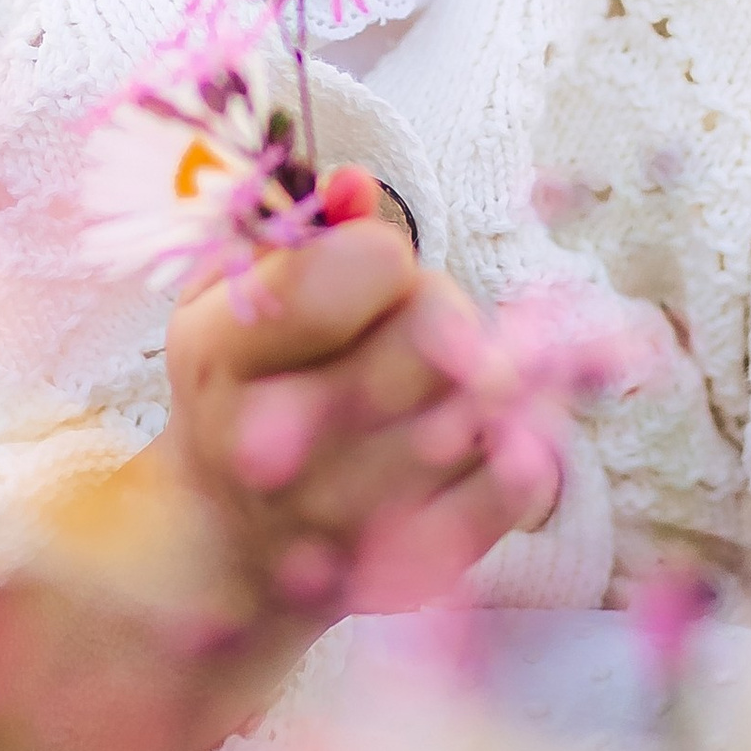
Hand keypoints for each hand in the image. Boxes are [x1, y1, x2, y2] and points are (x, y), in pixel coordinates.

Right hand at [0, 225, 556, 750]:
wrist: (231, 547)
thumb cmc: (243, 390)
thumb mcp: (230, 298)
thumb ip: (290, 233)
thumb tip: (357, 187)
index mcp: (223, 364)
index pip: (336, 279)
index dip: (378, 252)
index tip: (373, 265)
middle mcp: (283, 450)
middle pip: (432, 331)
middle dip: (441, 304)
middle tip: (416, 322)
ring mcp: (356, 516)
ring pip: (483, 398)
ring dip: (484, 368)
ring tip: (444, 376)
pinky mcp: (424, 562)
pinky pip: (523, 476)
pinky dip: (527, 437)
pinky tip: (487, 427)